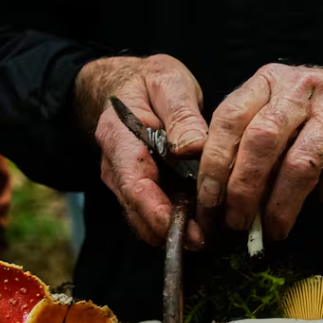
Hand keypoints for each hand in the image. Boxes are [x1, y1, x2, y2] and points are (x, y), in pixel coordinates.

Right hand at [76, 55, 207, 248]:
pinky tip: (199, 222)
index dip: (159, 213)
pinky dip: (172, 221)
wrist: (124, 85)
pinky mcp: (137, 187)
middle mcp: (116, 167)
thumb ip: (181, 114)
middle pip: (137, 210)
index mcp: (120, 139)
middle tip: (205, 240)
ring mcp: (123, 181)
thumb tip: (194, 147)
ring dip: (172, 229)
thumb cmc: (148, 82)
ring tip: (207, 234)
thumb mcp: (168, 83)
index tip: (187, 230)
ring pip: (143, 216)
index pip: (134, 185)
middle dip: (169, 230)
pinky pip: (150, 211)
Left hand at [197, 47, 322, 241]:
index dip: (213, 165)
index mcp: (270, 81)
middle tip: (236, 224)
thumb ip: (252, 137)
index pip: (229, 120)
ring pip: (299, 166)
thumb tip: (221, 194)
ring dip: (281, 207)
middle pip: (260, 143)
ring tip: (273, 230)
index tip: (207, 202)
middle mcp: (301, 89)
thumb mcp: (284, 105)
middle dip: (243, 191)